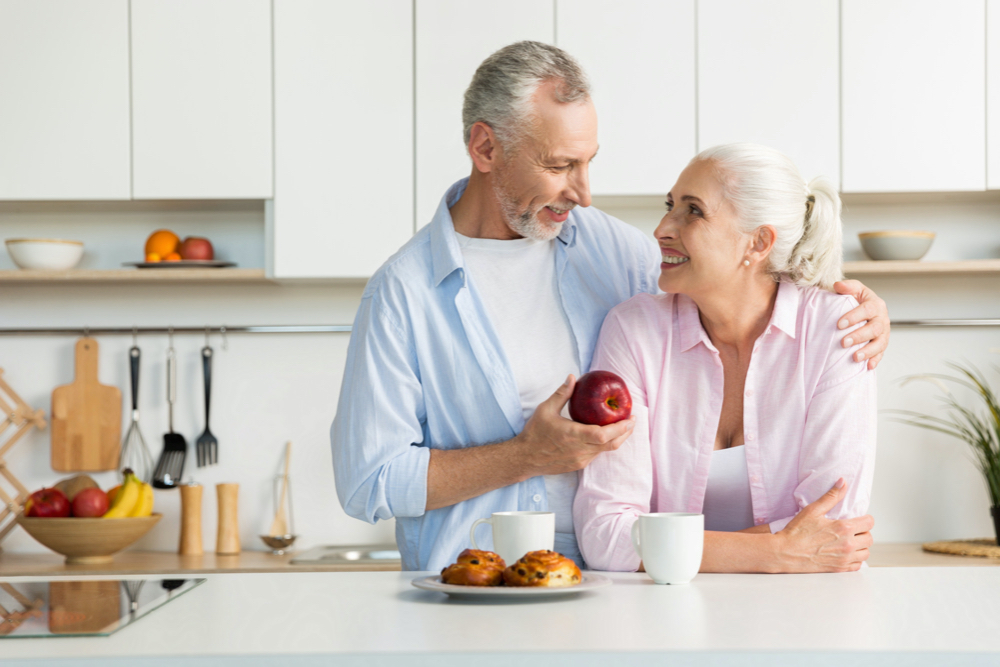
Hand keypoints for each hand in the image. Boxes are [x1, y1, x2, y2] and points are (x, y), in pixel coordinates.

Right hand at [515, 374, 635, 476]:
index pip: (604, 434)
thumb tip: (572, 377)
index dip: (620, 428)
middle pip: (611, 444)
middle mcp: (580, 450)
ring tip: (623, 426)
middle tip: (632, 421)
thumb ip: (562, 394)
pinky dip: (604, 444)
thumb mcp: (545, 409)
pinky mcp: (578, 465)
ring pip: (605, 450)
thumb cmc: (535, 432)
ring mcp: (580, 460)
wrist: (525, 458)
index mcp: (573, 435)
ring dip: (616, 439)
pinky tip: (605, 435)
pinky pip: (597, 454)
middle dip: (625, 432)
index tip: (630, 418)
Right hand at [773, 478, 873, 572]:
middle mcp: (847, 545)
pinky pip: (858, 565)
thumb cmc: (797, 532)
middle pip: (869, 538)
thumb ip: (831, 496)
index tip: (858, 519)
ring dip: (861, 546)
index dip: (865, 519)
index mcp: (843, 528)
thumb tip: (842, 482)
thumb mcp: (813, 510)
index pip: (869, 523)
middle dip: (863, 532)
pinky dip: (856, 559)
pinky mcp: (839, 569)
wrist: (785, 552)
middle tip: (853, 529)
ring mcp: (844, 559)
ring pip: (866, 553)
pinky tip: (846, 553)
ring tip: (851, 541)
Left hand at [833, 279, 889, 369]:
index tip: (839, 324)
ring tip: (855, 357)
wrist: (864, 310)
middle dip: (859, 336)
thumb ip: (847, 287)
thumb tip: (837, 285)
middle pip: (874, 329)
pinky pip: (881, 353)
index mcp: (875, 304)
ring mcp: (884, 333)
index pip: (867, 310)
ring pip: (880, 343)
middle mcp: (882, 319)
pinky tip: (868, 366)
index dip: (854, 317)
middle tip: (843, 342)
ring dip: (868, 351)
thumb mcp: (854, 290)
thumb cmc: (856, 300)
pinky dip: (875, 360)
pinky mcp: (882, 344)